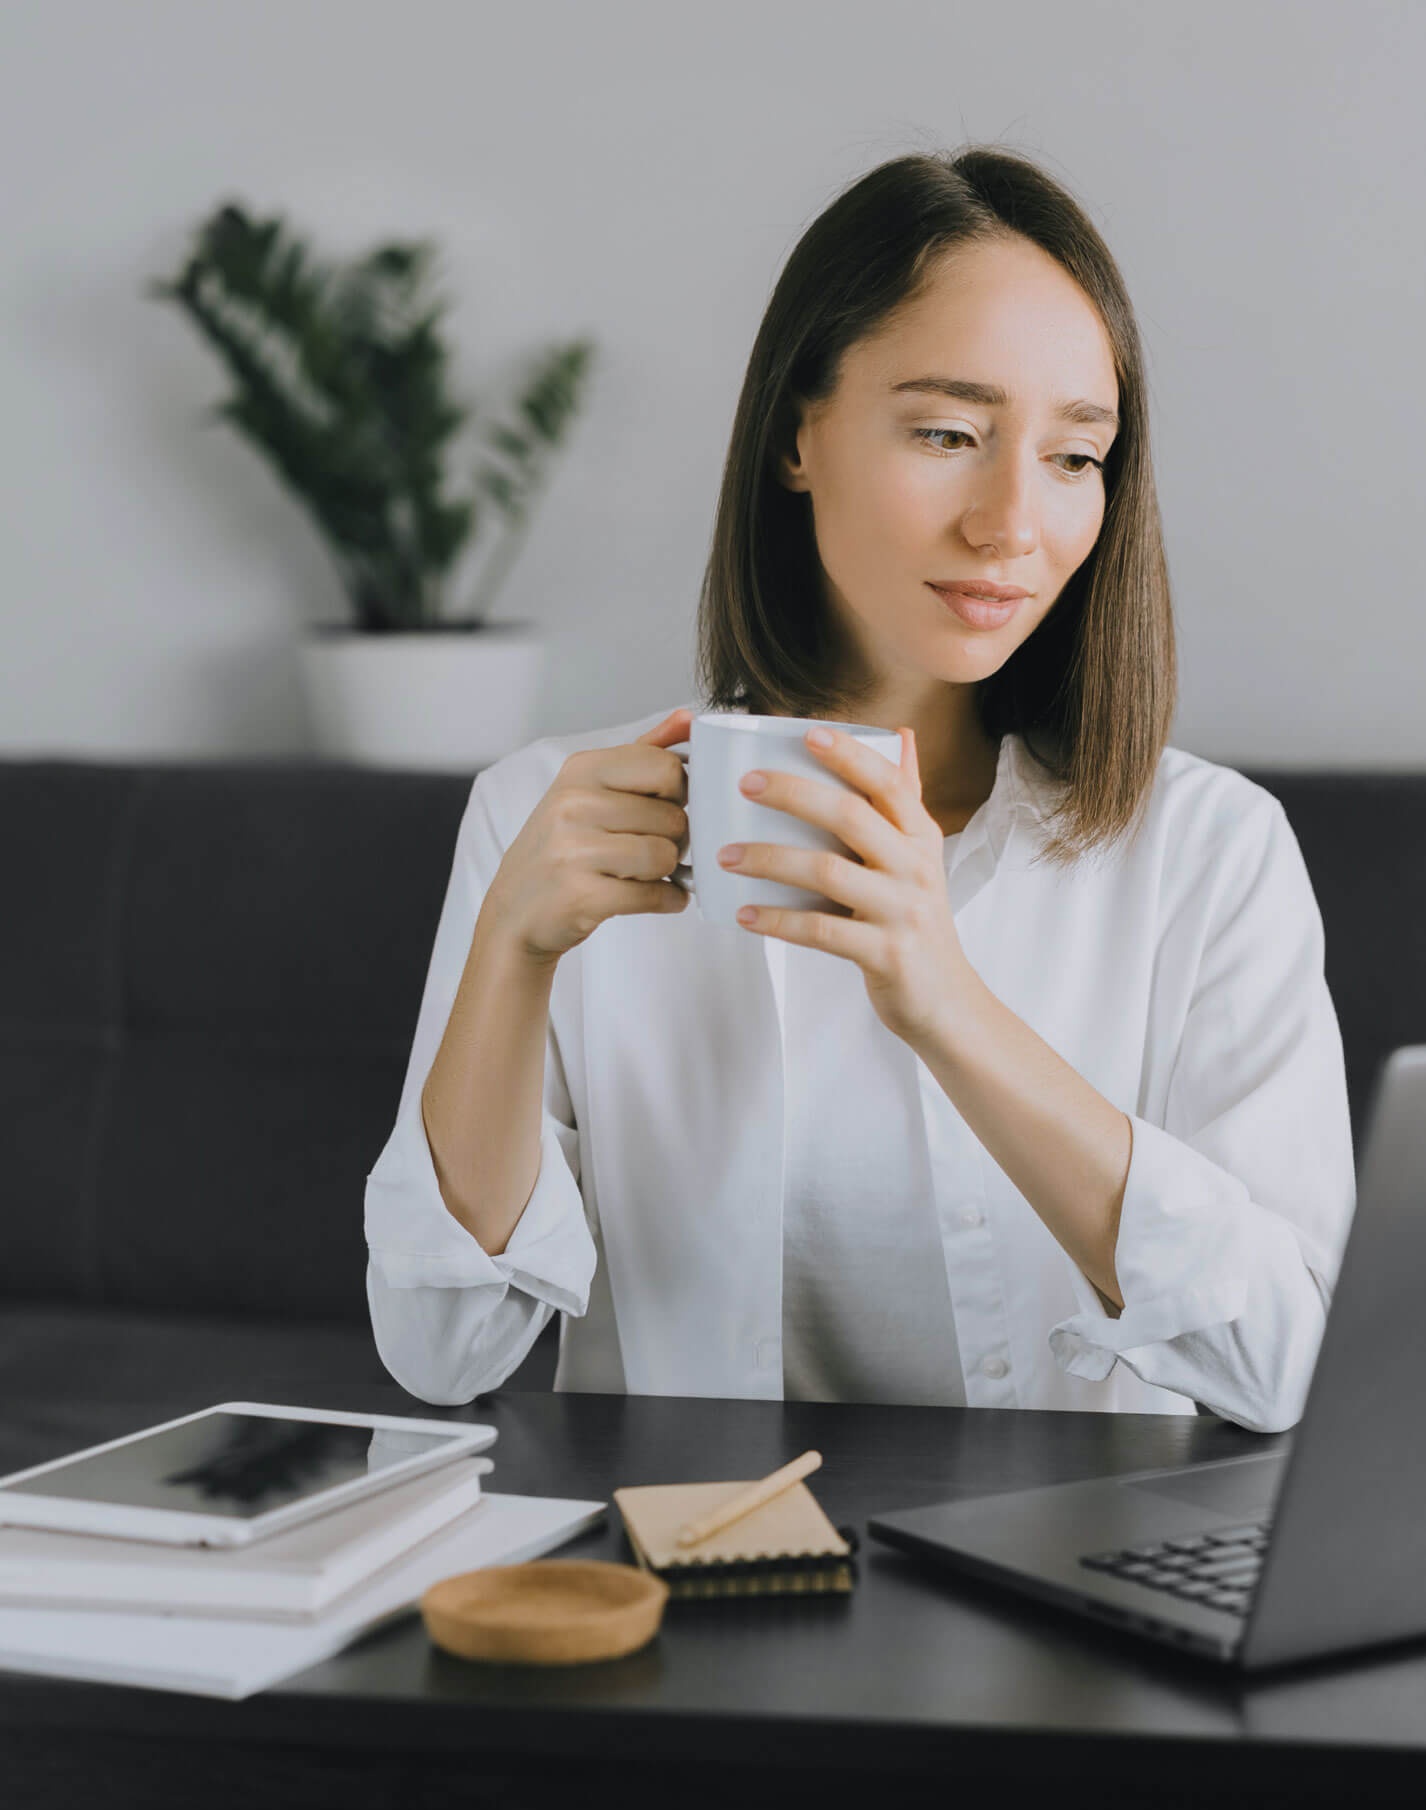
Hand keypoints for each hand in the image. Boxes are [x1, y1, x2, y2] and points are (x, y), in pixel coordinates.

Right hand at [483, 708, 691, 966]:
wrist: (514, 912)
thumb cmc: (561, 848)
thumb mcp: (589, 789)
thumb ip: (642, 752)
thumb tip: (688, 718)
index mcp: (581, 769)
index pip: (667, 767)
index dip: (680, 794)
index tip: (664, 808)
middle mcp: (573, 803)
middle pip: (673, 816)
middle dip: (675, 839)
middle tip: (652, 848)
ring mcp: (574, 849)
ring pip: (666, 855)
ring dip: (668, 872)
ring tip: (646, 872)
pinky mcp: (582, 895)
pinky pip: (655, 894)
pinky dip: (666, 899)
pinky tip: (654, 895)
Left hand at [716, 726, 972, 1048]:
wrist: (946, 1000)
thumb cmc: (918, 920)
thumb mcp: (921, 855)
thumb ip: (905, 798)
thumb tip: (898, 734)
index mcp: (920, 837)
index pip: (888, 782)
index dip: (849, 755)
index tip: (806, 733)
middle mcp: (915, 867)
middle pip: (852, 816)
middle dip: (794, 794)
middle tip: (745, 785)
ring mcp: (901, 911)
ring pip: (827, 872)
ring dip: (769, 859)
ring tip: (725, 854)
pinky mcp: (884, 954)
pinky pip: (821, 931)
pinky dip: (778, 921)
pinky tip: (744, 913)